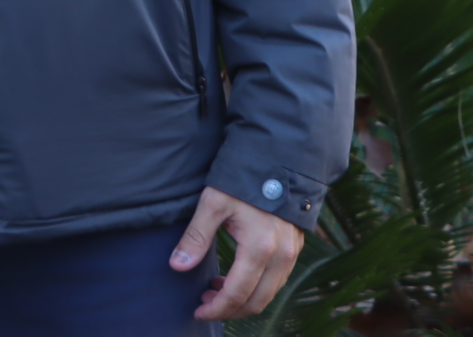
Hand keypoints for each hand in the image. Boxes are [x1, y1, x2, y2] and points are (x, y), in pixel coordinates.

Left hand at [170, 185, 303, 319]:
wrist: (278, 159)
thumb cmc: (242, 179)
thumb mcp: (213, 203)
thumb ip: (196, 237)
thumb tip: (177, 266)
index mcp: (260, 247)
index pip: (237, 293)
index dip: (217, 308)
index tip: (198, 312)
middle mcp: (281, 256)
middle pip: (256, 301)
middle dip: (229, 310)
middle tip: (204, 304)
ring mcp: (292, 254)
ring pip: (269, 294)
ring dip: (243, 301)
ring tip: (215, 292)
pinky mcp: (295, 249)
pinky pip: (277, 281)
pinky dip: (256, 288)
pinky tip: (236, 278)